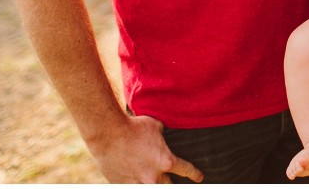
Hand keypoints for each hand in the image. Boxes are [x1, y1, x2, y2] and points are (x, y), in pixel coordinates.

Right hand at [88, 114, 202, 182]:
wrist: (108, 134)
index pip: (186, 170)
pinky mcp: (123, 184)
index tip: (199, 177)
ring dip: (154, 183)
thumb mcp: (155, 126)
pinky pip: (133, 186)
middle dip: (172, 182)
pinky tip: (135, 178)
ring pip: (151, 187)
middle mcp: (153, 176)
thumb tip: (165, 131)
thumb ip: (163, 133)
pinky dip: (136, 182)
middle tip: (173, 180)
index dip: (194, 174)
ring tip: (152, 179)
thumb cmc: (133, 127)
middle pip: (168, 185)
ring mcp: (137, 182)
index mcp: (166, 161)